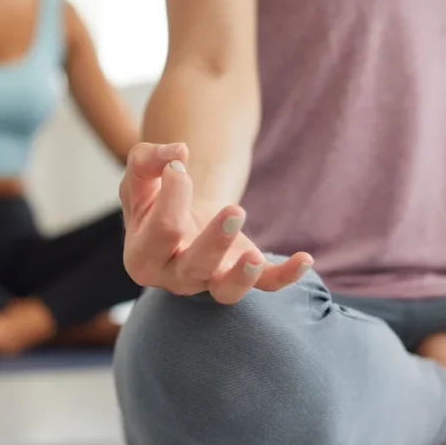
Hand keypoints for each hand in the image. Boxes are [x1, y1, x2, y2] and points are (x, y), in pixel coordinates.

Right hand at [120, 142, 312, 303]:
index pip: (161, 232)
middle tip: (235, 209)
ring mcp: (208, 281)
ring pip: (226, 292)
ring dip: (243, 276)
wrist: (178, 213)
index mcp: (142, 257)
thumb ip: (147, 159)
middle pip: (193, 268)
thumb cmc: (155, 194)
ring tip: (255, 256)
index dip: (174, 195)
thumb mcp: (141, 172)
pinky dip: (286, 275)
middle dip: (215, 241)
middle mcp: (173, 277)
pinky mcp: (241, 275)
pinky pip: (266, 284)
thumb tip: (179, 152)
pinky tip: (305, 259)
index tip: (178, 164)